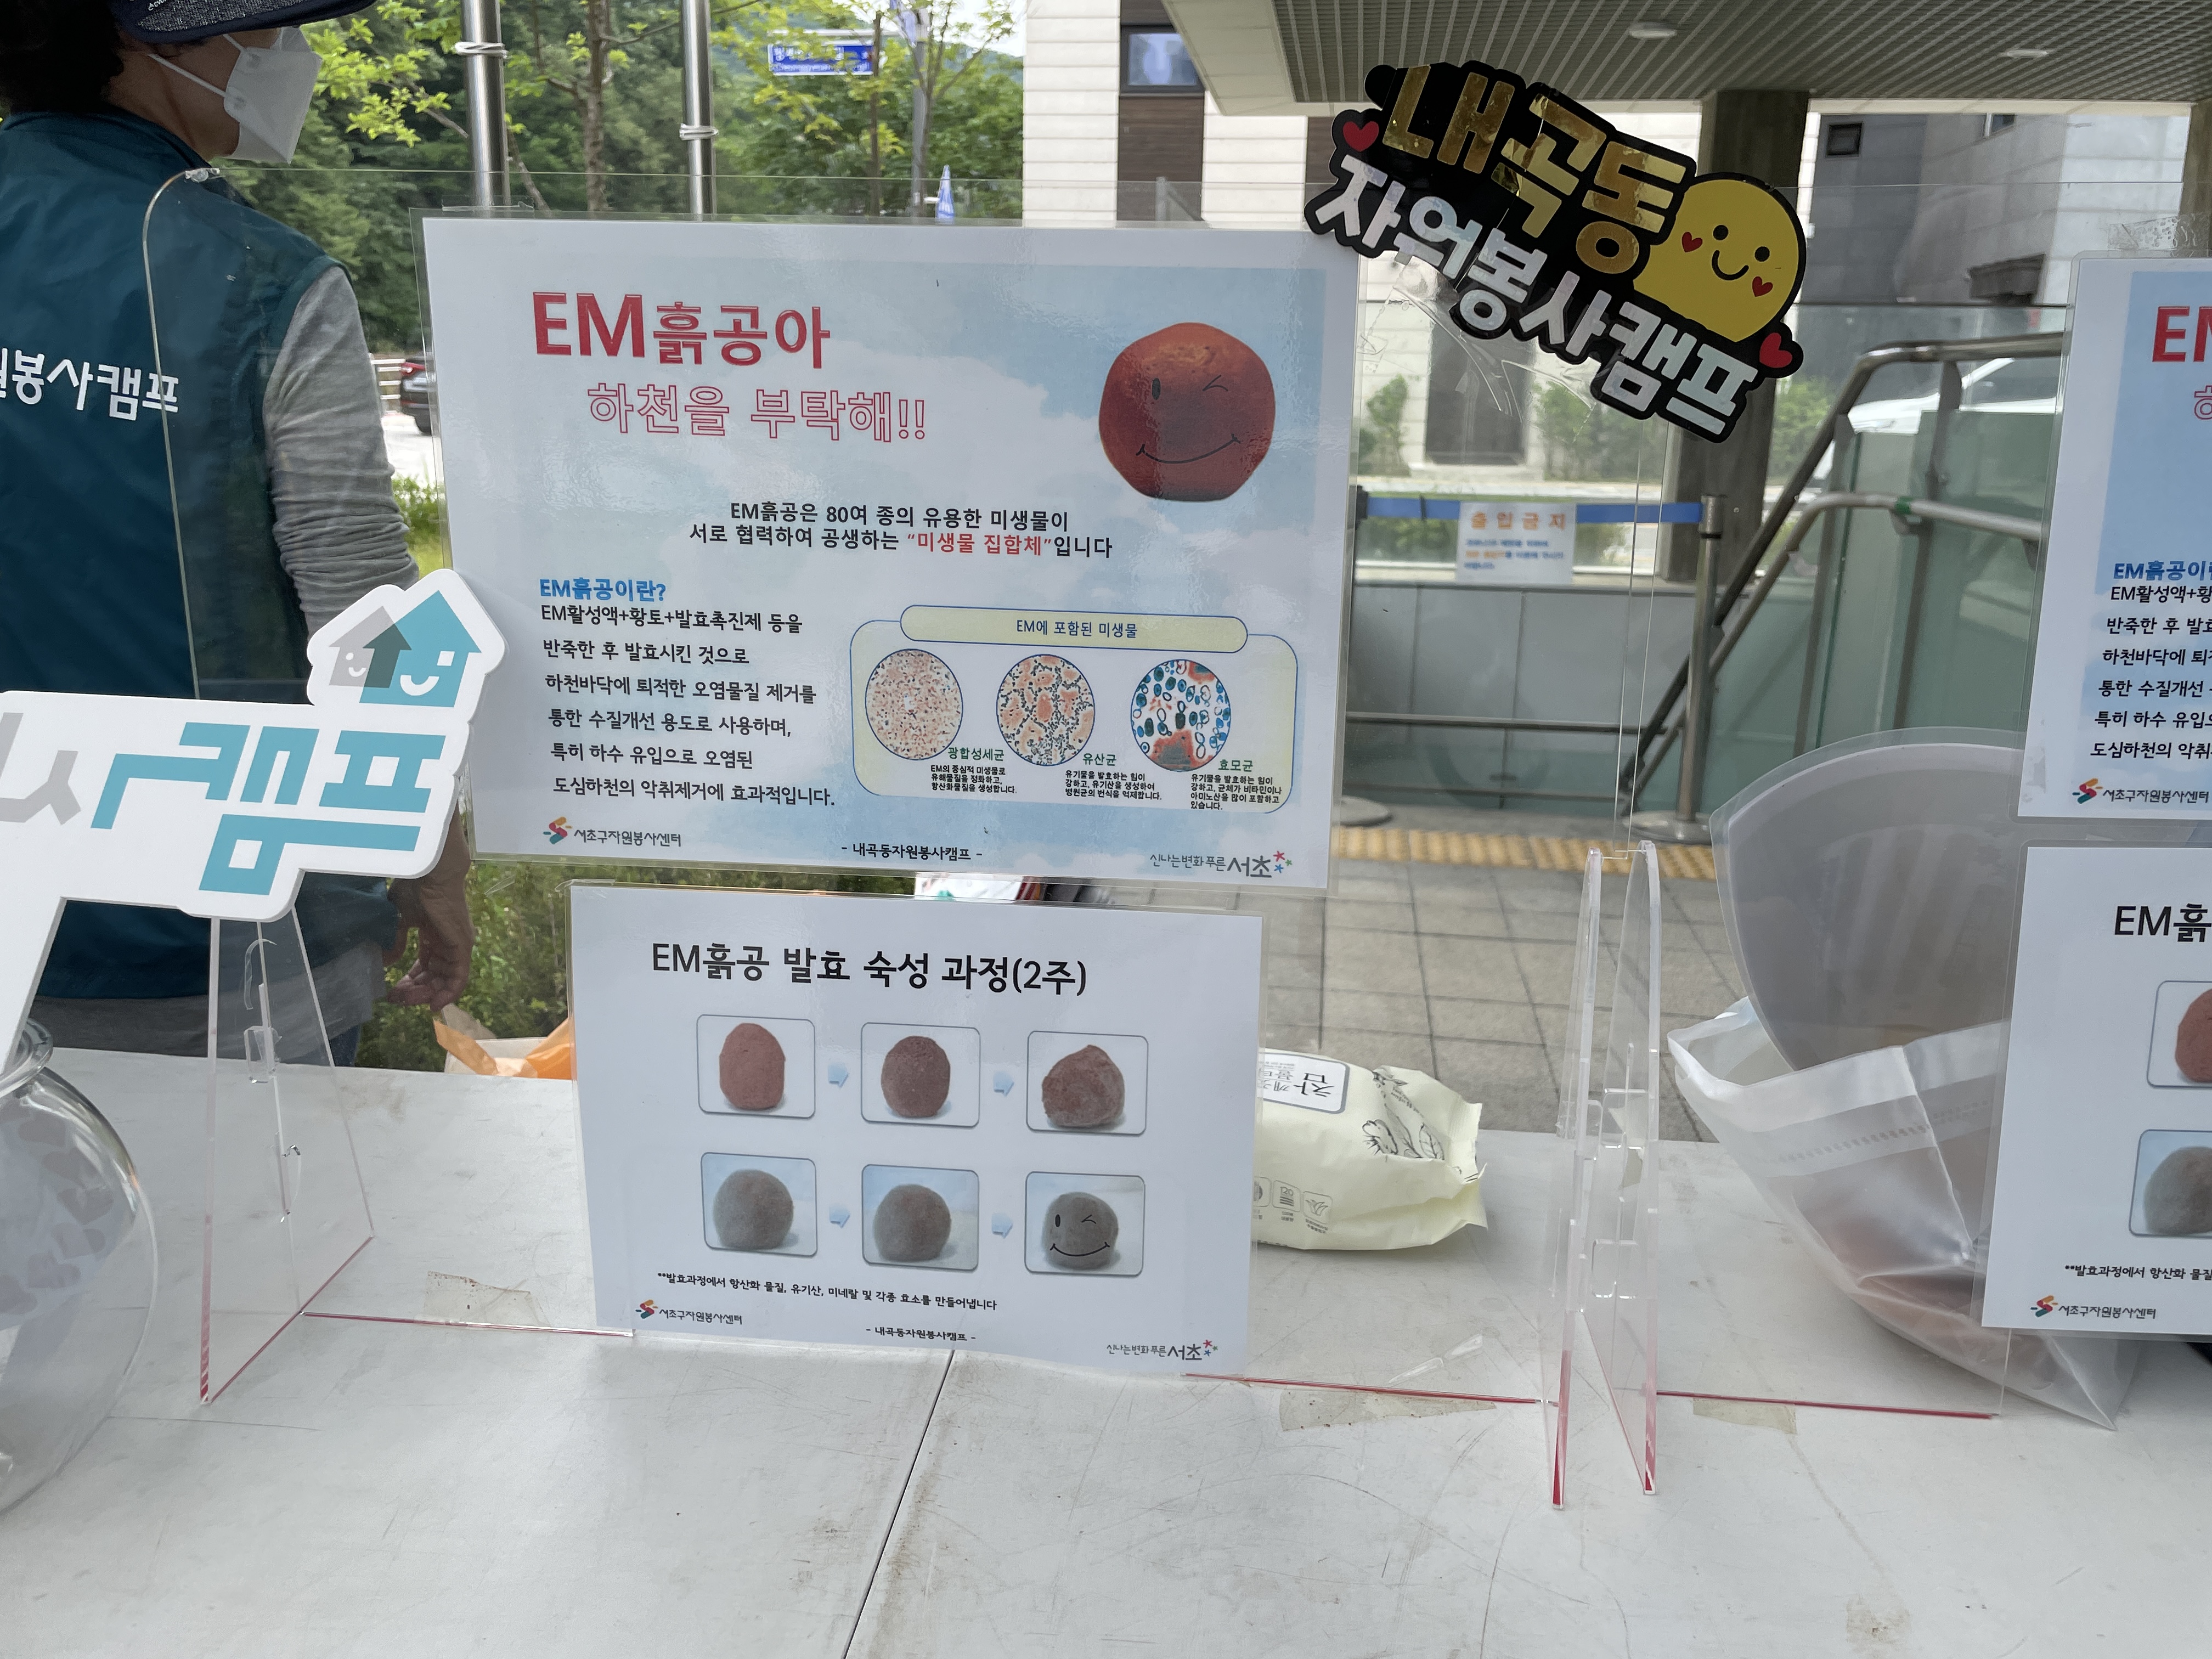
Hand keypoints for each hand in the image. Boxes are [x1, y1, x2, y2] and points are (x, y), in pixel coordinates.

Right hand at [385, 814, 473, 1007]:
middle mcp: (448, 943)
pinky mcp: (463, 947)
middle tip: (396, 999)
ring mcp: (457, 946)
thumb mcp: (400, 919)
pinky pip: (459, 977)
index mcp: (434, 936)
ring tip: (406, 1000)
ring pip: (444, 980)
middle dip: (414, 991)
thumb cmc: (415, 889)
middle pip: (434, 977)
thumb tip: (387, 963)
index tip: (392, 993)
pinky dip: (448, 993)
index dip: (409, 982)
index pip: (424, 967)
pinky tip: (433, 1004)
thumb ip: (396, 941)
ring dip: (426, 994)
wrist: (430, 875)